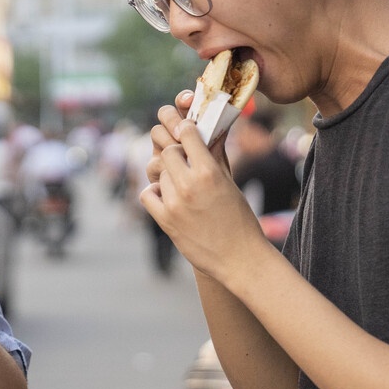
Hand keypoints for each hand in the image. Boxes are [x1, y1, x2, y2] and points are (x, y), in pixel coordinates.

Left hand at [141, 109, 264, 282]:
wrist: (240, 258)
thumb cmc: (241, 220)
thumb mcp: (230, 183)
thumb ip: (215, 158)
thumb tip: (209, 133)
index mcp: (209, 172)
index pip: (187, 133)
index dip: (186, 130)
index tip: (186, 132)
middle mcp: (189, 185)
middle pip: (168, 152)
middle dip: (176, 153)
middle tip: (183, 162)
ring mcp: (174, 203)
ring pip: (158, 173)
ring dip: (168, 176)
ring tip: (181, 186)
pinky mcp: (165, 220)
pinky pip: (147, 194)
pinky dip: (154, 193)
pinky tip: (167, 197)